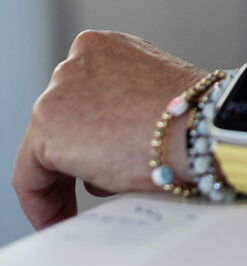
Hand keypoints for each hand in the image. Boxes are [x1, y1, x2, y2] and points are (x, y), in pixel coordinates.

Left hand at [11, 30, 209, 231]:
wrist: (200, 126)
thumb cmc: (192, 119)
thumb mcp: (152, 96)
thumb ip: (123, 104)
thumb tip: (110, 141)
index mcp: (105, 47)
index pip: (80, 97)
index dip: (84, 136)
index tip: (89, 164)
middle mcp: (76, 59)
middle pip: (62, 121)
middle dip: (73, 158)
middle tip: (79, 194)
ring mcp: (58, 89)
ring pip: (48, 147)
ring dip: (65, 178)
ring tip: (81, 208)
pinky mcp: (46, 125)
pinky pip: (29, 175)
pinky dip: (40, 201)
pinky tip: (59, 218)